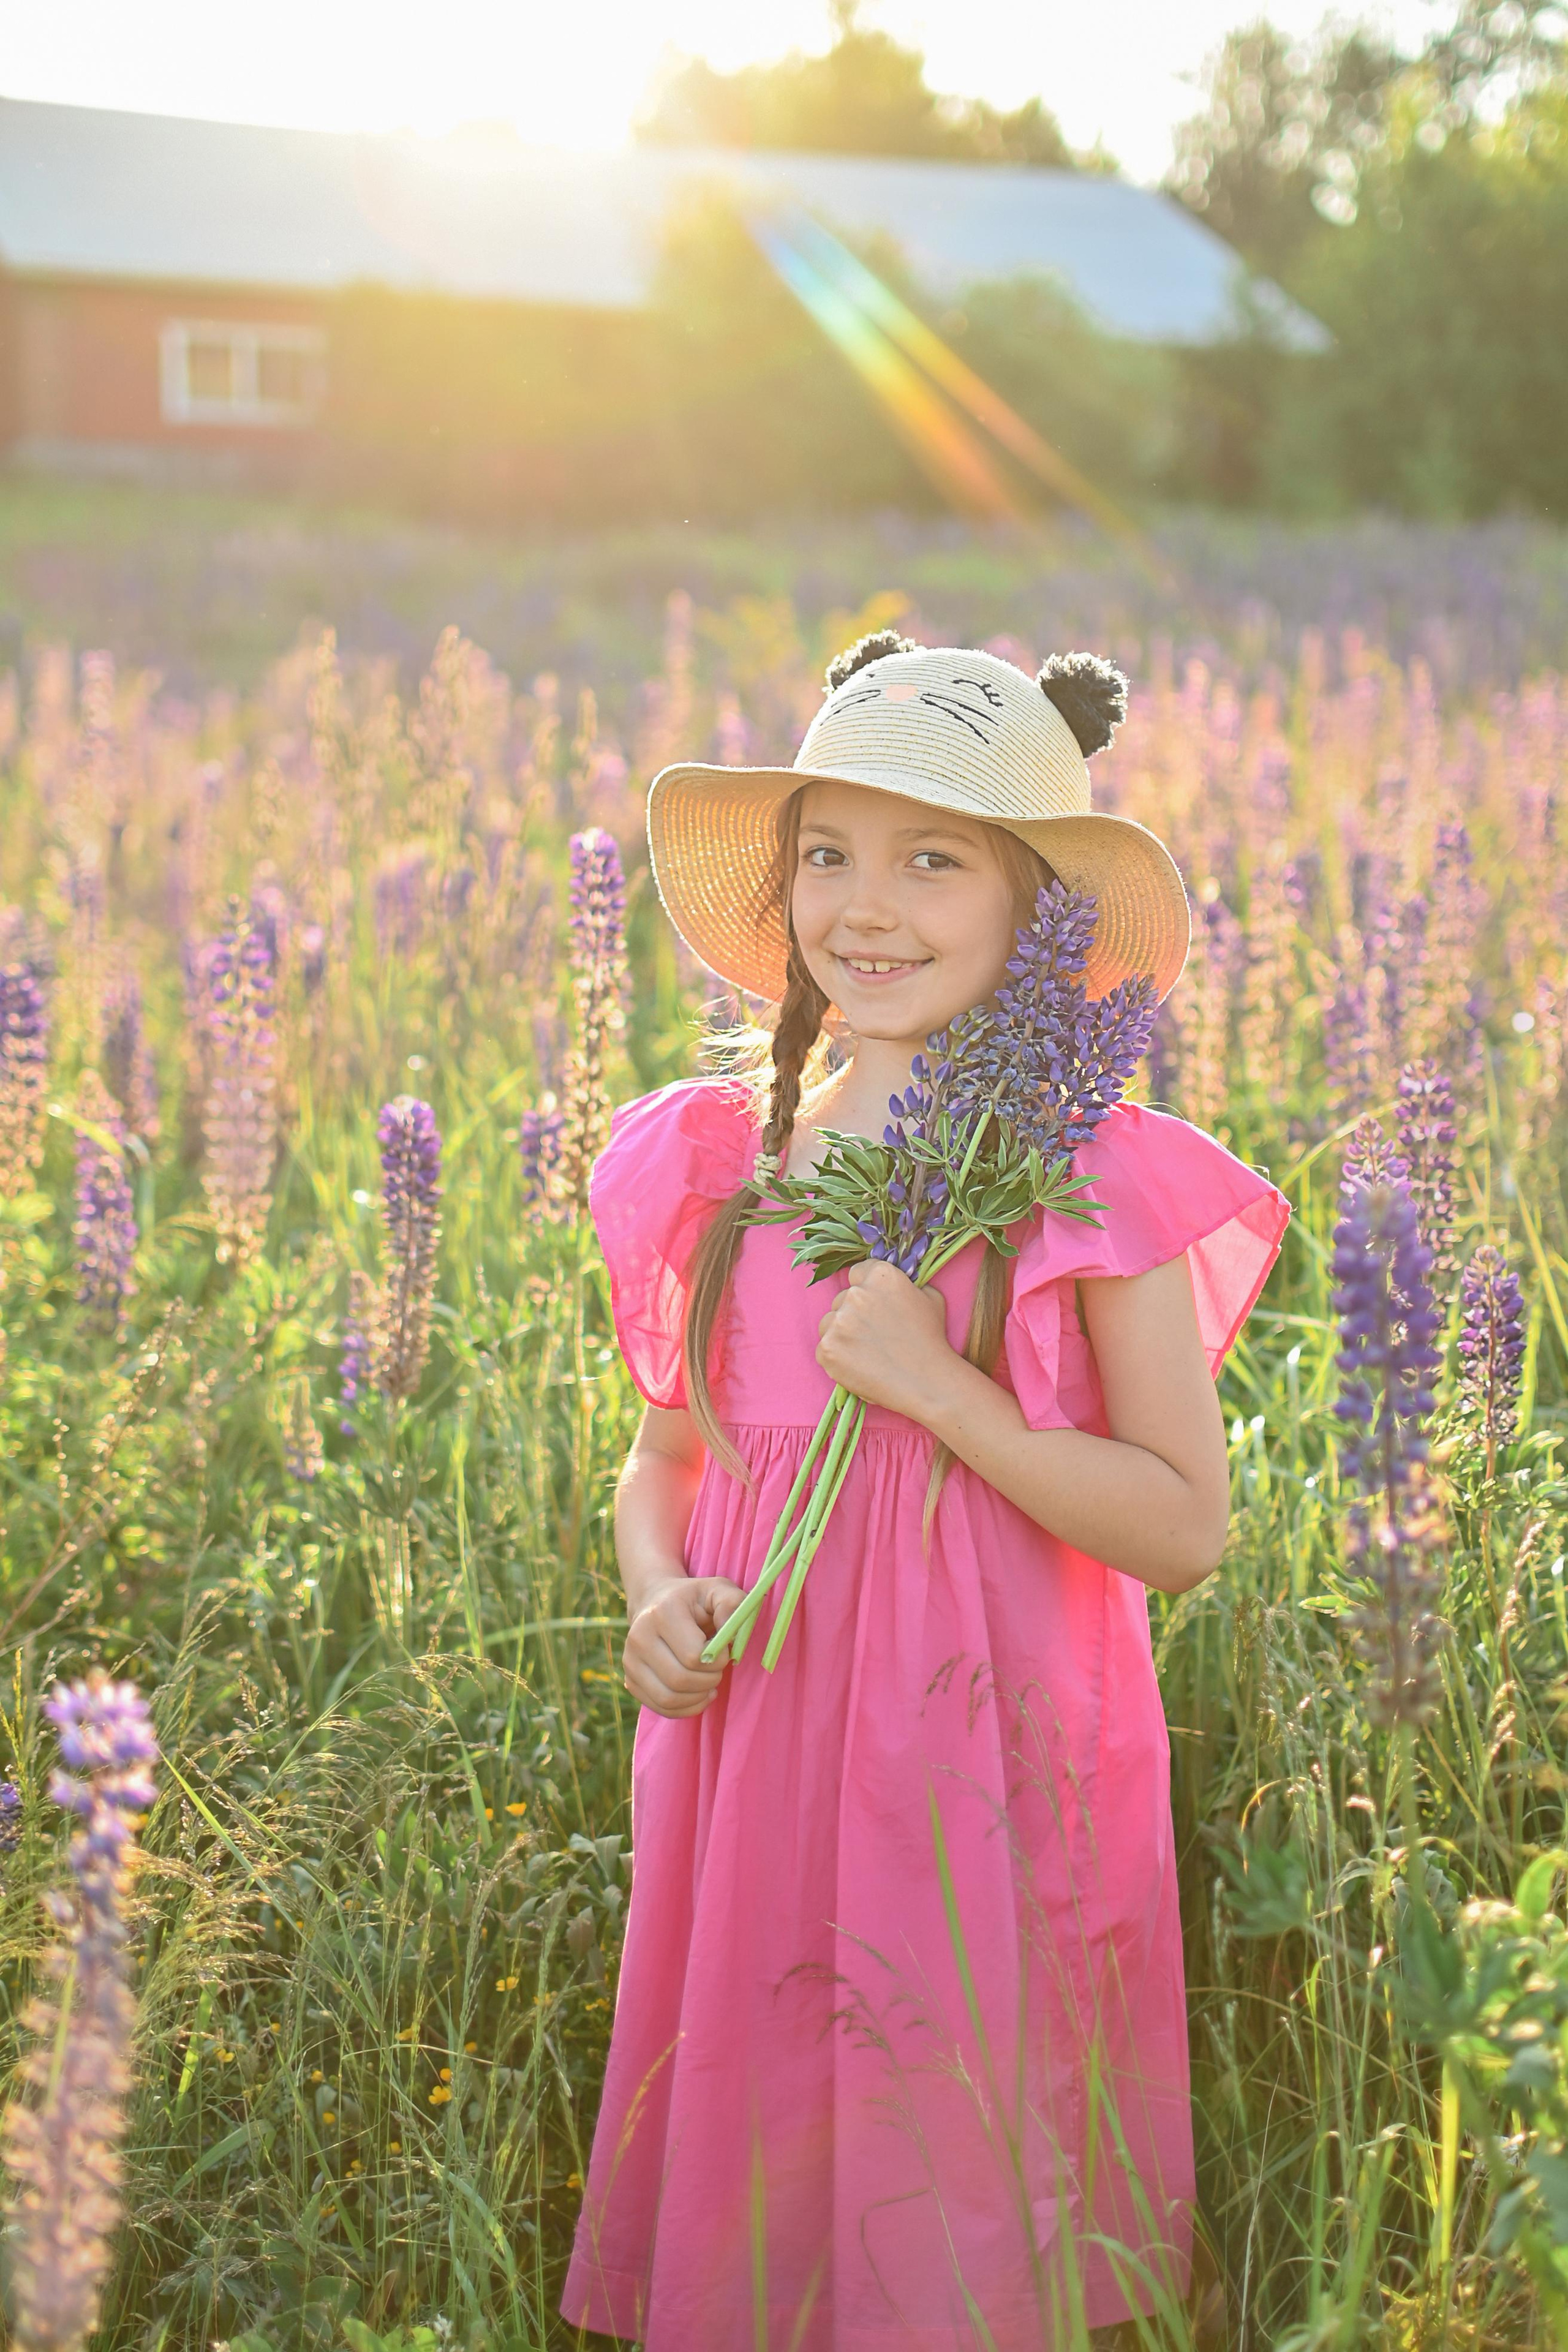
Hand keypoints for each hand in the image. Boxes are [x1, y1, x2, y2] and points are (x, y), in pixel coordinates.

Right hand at [623, 1575, 745, 1716]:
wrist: (655, 1601)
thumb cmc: (694, 1600)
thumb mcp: (718, 1590)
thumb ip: (732, 1605)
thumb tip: (731, 1635)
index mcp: (662, 1612)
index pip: (692, 1655)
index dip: (716, 1661)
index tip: (723, 1652)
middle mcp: (639, 1637)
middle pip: (679, 1680)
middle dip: (709, 1681)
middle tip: (718, 1669)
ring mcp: (630, 1660)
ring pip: (668, 1699)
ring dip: (698, 1697)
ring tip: (709, 1682)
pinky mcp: (630, 1679)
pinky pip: (661, 1708)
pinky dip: (686, 1708)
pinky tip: (698, 1694)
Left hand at [815, 1260, 955, 1419]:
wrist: (926, 1382)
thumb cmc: (931, 1340)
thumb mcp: (930, 1298)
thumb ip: (906, 1285)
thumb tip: (894, 1287)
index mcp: (880, 1276)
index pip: (857, 1273)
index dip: (865, 1290)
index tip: (872, 1306)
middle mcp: (855, 1294)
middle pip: (841, 1299)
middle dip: (853, 1314)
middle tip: (874, 1335)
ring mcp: (838, 1322)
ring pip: (828, 1323)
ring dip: (841, 1334)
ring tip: (866, 1353)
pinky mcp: (827, 1349)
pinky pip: (824, 1348)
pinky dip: (837, 1358)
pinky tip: (859, 1366)